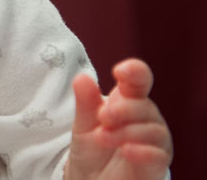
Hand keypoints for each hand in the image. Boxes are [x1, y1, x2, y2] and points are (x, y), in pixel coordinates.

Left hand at [65, 58, 172, 179]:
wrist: (90, 179)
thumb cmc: (92, 147)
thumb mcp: (83, 124)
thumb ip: (85, 102)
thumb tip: (81, 78)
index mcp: (128, 101)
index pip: (139, 80)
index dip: (134, 72)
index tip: (120, 71)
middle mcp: (146, 118)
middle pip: (145, 105)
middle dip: (123, 109)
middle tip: (103, 117)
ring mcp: (154, 141)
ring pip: (152, 130)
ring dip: (126, 131)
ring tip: (102, 136)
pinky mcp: (156, 164)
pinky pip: (158, 155)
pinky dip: (142, 151)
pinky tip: (126, 150)